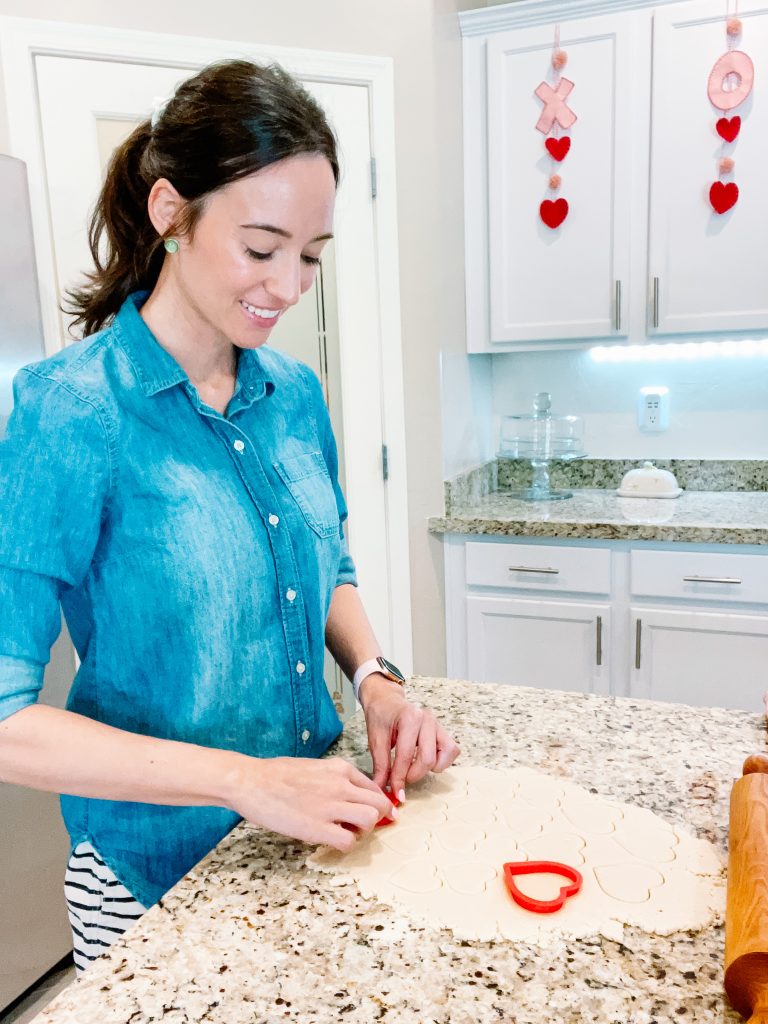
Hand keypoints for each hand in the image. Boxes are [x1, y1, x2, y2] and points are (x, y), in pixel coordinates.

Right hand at [226, 755, 392, 852]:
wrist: (251, 782)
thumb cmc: (276, 775)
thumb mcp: (314, 766)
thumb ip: (334, 778)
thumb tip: (348, 794)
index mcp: (340, 768)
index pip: (374, 788)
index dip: (376, 804)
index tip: (372, 813)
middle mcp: (341, 785)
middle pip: (380, 805)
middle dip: (377, 818)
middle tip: (362, 825)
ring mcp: (330, 806)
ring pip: (371, 821)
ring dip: (363, 831)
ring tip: (346, 831)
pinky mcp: (317, 828)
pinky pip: (348, 842)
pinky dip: (345, 845)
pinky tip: (331, 840)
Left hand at [359, 675, 460, 797]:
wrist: (387, 701)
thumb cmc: (381, 717)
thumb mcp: (375, 739)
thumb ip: (381, 765)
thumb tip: (382, 790)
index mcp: (410, 718)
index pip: (406, 756)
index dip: (399, 779)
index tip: (396, 794)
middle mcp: (427, 719)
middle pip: (428, 759)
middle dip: (413, 775)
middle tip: (401, 779)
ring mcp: (438, 724)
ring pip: (444, 756)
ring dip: (429, 768)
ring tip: (413, 766)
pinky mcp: (443, 731)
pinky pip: (452, 751)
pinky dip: (442, 761)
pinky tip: (425, 760)